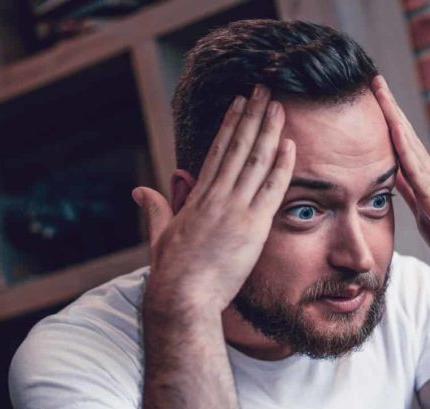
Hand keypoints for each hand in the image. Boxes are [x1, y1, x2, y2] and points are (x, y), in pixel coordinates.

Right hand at [132, 85, 295, 314]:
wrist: (182, 296)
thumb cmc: (172, 273)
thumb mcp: (160, 235)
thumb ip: (156, 209)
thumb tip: (140, 191)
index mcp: (198, 197)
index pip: (218, 152)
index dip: (231, 125)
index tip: (240, 104)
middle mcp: (217, 197)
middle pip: (238, 147)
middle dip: (253, 117)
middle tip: (265, 91)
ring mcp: (234, 209)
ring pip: (255, 161)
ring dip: (269, 131)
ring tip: (278, 106)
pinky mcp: (251, 226)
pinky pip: (271, 189)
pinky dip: (281, 165)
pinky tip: (289, 144)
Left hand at [372, 76, 429, 279]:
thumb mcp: (421, 209)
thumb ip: (408, 190)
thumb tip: (392, 176)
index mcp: (423, 176)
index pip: (401, 141)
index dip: (387, 118)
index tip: (373, 95)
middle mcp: (429, 171)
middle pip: (404, 132)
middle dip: (389, 105)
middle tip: (374, 78)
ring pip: (409, 142)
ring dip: (393, 116)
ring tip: (379, 91)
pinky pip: (415, 167)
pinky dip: (403, 146)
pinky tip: (392, 129)